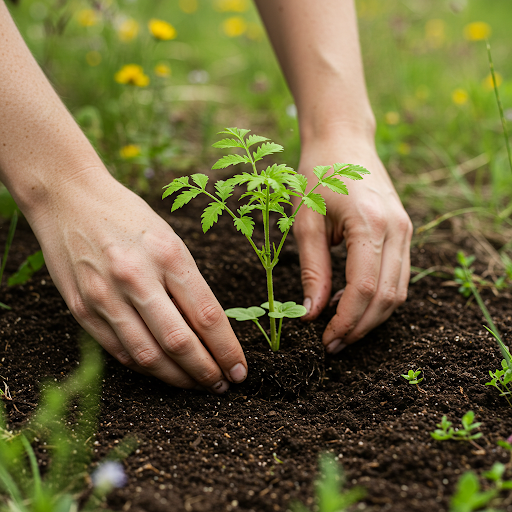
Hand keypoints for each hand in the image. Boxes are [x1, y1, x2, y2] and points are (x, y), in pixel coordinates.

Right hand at [29, 169, 247, 392]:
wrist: (68, 199)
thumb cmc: (128, 217)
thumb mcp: (169, 240)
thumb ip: (187, 284)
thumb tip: (208, 331)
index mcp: (168, 255)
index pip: (207, 315)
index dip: (227, 350)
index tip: (240, 370)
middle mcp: (136, 278)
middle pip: (179, 342)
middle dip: (207, 372)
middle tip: (222, 386)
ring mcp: (105, 296)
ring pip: (148, 355)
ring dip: (177, 378)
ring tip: (196, 384)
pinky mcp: (82, 309)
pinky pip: (119, 351)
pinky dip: (146, 367)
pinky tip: (162, 371)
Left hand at [293, 138, 412, 351]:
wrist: (342, 139)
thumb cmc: (317, 175)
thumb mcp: (305, 222)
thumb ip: (312, 270)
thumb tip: (311, 315)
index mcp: (370, 224)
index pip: (364, 289)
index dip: (345, 321)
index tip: (325, 340)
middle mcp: (397, 229)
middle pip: (386, 297)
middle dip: (359, 327)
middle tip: (332, 344)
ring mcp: (405, 230)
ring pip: (398, 292)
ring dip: (371, 317)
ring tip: (340, 328)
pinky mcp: (404, 232)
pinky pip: (397, 276)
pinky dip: (377, 297)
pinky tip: (351, 302)